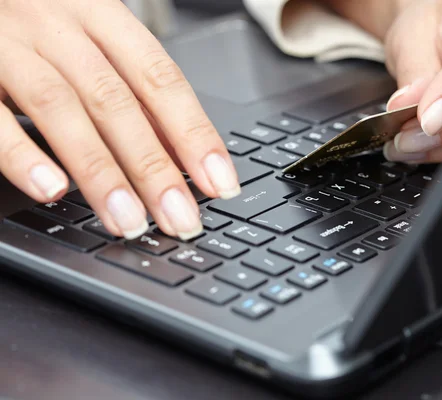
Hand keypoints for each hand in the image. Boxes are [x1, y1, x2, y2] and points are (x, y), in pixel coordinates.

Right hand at [0, 0, 239, 239]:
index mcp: (100, 16)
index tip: (220, 183)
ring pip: (62, 108)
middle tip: (180, 218)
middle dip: (154, 168)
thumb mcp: (90, 43)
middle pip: (117, 101)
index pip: (161, 79)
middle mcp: (58, 25)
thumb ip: (131, 94)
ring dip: (100, 172)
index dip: (194, 133)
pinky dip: (22, 155)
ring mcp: (7, 43)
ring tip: (128, 220)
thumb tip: (185, 152)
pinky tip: (51, 190)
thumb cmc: (38, 24)